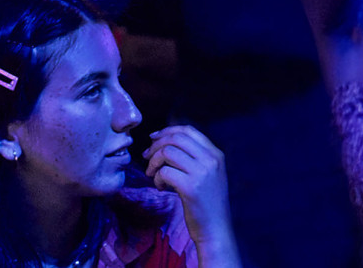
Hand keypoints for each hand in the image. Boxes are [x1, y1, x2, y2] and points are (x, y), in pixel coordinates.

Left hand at [143, 125, 233, 249]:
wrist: (216, 231)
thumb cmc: (207, 203)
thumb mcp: (208, 174)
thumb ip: (194, 156)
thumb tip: (166, 138)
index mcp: (216, 154)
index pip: (188, 130)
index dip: (167, 130)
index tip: (153, 138)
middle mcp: (211, 159)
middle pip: (176, 138)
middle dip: (156, 145)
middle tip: (146, 156)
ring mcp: (202, 173)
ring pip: (168, 152)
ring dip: (154, 162)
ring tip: (152, 174)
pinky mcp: (191, 188)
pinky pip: (165, 172)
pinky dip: (157, 177)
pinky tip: (160, 187)